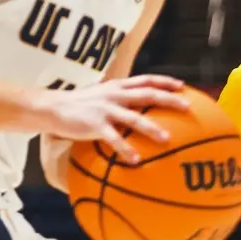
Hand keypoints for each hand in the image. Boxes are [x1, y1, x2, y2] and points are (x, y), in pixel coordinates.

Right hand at [36, 74, 188, 163]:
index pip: (146, 79)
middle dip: (169, 100)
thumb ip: (119, 98)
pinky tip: (136, 160)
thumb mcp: (102, 95)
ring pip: (134, 118)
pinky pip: (114, 139)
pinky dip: (126, 149)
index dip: (165, 81)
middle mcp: (115, 94)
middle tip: (188, 107)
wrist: (52, 107)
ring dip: (152, 129)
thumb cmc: (80, 104)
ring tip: (167, 140)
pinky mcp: (95, 124)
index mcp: (118, 86)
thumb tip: (138, 108)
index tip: (183, 86)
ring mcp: (105, 109)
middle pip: (147, 94)